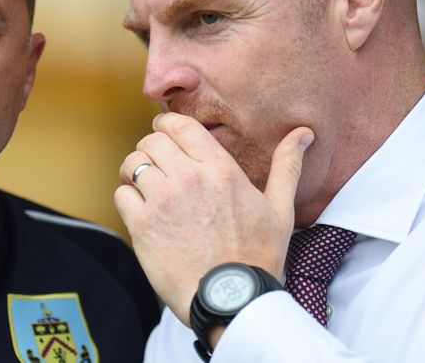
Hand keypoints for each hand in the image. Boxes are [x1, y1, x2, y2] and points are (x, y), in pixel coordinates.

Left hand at [115, 112, 313, 324]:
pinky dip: (127, 198)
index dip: (166, 124)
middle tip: (155, 162)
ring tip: (144, 185)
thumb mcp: (280, 208)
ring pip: (133, 164)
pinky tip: (140, 210)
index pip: (179, 125)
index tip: (164, 132)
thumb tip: (303, 133)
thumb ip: (287, 166)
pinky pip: (122, 194)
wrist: (232, 299)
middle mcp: (188, 178)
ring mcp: (163, 201)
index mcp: (220, 168)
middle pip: (151, 140)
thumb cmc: (258, 256)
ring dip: (135, 171)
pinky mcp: (142, 225)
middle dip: (150, 147)